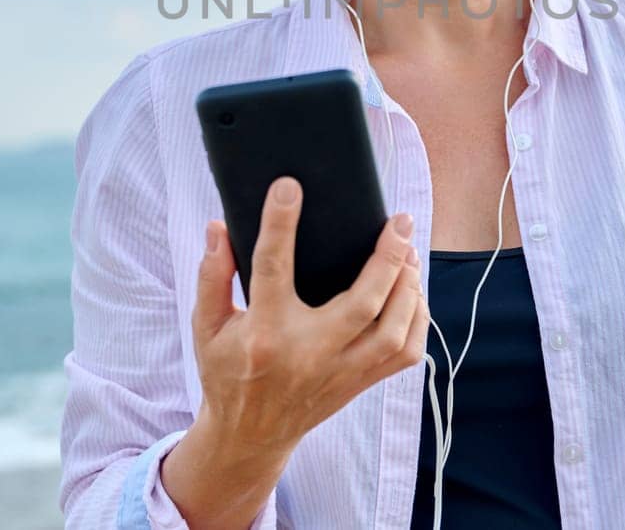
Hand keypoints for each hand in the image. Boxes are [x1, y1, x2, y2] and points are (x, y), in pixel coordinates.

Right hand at [191, 176, 428, 456]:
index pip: (272, 269)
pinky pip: (404, 354)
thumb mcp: (207, 326)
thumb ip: (211, 276)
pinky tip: (412, 291)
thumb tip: (218, 227)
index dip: (279, 225)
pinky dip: (416, 320)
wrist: (250, 437)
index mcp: (263, 334)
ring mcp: (339, 373)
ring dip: (408, 287)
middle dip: (387, 258)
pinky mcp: (359, 384)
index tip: (289, 187)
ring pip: (392, 331)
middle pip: (361, 304)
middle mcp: (307, 354)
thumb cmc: (228, 371)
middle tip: (400, 221)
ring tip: (409, 251)